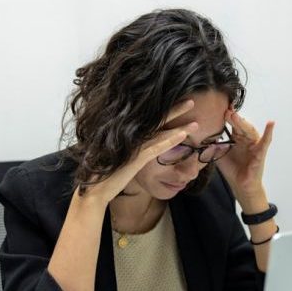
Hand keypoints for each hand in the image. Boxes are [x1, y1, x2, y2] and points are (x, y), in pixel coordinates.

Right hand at [78, 100, 198, 205]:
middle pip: (157, 120)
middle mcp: (132, 138)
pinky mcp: (135, 159)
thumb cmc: (108, 175)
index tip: (179, 104)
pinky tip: (183, 135)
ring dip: (179, 127)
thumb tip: (140, 146)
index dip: (166, 111)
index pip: (152, 120)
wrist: (95, 190)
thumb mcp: (122, 159)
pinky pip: (156, 147)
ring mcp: (134, 147)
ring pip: (161, 133)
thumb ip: (132, 150)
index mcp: (130, 136)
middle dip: (175, 110)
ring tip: (196, 122)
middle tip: (191, 101)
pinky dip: (170, 140)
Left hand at [215, 108, 274, 201]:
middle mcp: (246, 139)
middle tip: (225, 111)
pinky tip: (271, 123)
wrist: (240, 185)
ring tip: (235, 116)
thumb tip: (203, 137)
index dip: (227, 116)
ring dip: (243, 123)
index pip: (232, 124)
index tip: (220, 108)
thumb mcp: (219, 156)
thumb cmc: (232, 170)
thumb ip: (213, 146)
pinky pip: (266, 141)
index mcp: (237, 138)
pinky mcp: (260, 152)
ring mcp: (254, 145)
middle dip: (233, 118)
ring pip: (249, 131)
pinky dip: (269, 132)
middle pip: (240, 125)